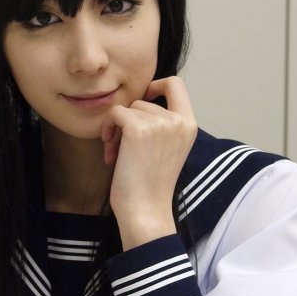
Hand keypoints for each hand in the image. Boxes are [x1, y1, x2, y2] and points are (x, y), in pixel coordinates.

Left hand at [101, 76, 196, 249]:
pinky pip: (114, 114)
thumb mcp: (168, 149)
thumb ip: (163, 125)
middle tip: (122, 147)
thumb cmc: (151, 186)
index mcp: (189, 125)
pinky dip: (107, 130)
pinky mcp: (138, 129)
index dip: (156, 85)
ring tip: (118, 155)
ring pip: (126, 110)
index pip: (176, 84)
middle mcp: (178, 120)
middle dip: (128, 122)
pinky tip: (110, 153)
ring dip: (116, 130)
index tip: (143, 100)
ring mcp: (159, 123)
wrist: (146, 211)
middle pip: (142, 102)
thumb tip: (138, 103)